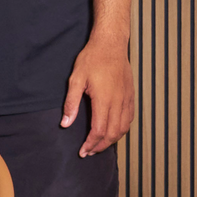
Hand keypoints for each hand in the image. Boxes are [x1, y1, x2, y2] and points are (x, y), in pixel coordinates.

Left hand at [60, 41, 135, 156]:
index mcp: (104, 100)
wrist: (111, 44)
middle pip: (113, 133)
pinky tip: (114, 131)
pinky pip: (129, 118)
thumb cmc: (92, 59)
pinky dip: (122, 129)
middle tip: (89, 152)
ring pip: (123, 128)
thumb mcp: (76, 79)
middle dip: (101, 146)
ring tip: (100, 145)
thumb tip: (65, 124)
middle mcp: (118, 102)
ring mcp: (126, 99)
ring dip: (112, 140)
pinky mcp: (130, 95)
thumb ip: (71, 103)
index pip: (99, 130)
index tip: (83, 151)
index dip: (91, 144)